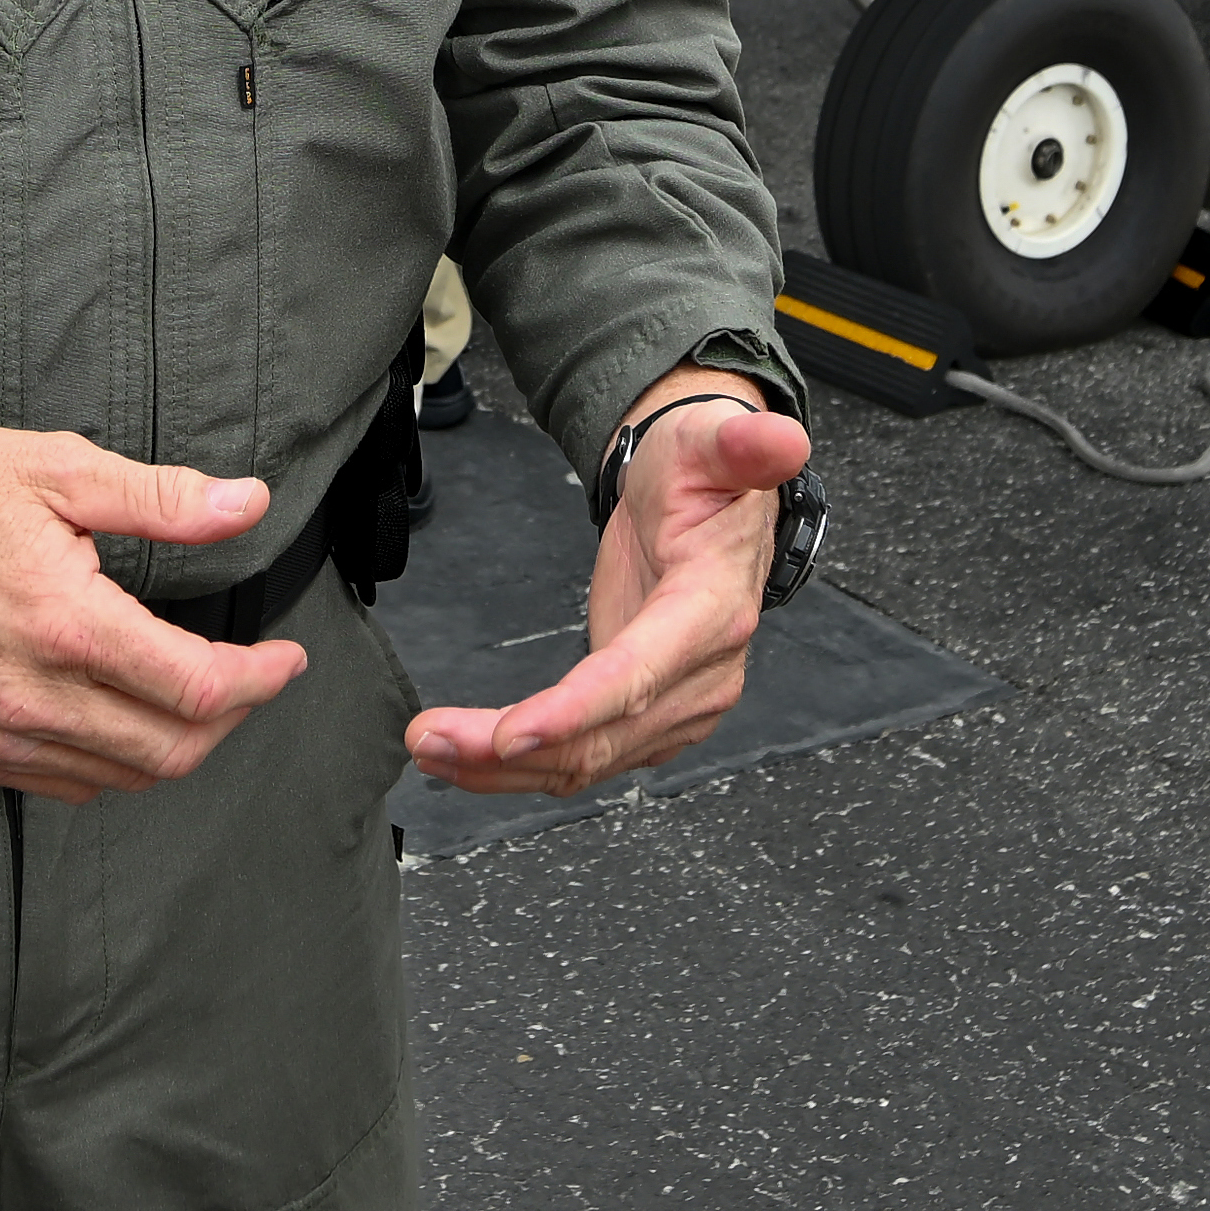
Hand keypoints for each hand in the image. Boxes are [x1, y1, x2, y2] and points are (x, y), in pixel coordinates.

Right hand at [0, 415, 299, 798]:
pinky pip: (68, 784)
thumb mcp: (56, 468)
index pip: (197, 687)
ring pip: (125, 776)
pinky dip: (115, 763)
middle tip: (248, 675)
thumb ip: (162, 497)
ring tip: (195, 694)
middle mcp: (30, 695)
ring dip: (177, 744)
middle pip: (172, 749)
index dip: (259, 679)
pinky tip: (124, 717)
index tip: (285, 658)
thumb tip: (247, 503)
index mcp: (64, 623)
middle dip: (231, 717)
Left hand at [409, 372, 800, 798]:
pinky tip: (467, 759)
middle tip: (427, 740)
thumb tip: (782, 441)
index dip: (576, 711)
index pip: (639, 674)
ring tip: (428, 749)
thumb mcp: (712, 440)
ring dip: (502, 770)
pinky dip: (521, 769)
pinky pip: (583, 758)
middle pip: (600, 737)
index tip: (512, 734)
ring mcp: (677, 706)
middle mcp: (703, 676)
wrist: (705, 500)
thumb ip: (744, 444)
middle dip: (509, 750)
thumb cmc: (700, 472)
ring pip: (586, 762)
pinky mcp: (648, 718)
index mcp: (714, 612)